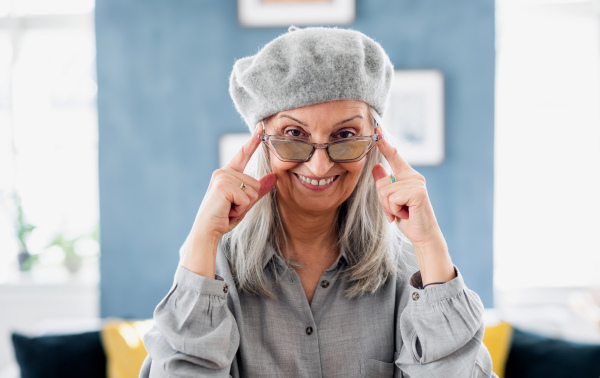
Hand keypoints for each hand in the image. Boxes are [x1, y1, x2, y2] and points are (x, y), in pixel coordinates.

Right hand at [192, 122, 276, 239]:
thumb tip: (274, 177)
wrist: (208, 231)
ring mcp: (222, 178)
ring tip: (229, 209)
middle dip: (248, 201)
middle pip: (254, 183)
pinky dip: (240, 209)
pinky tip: (227, 211)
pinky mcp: (223, 186)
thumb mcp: (245, 202)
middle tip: (232, 208)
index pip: (243, 155)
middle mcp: (223, 172)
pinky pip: (246, 198)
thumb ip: (258, 189)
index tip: (261, 126)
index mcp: (227, 174)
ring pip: (252, 191)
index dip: (253, 141)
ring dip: (244, 206)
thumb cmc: (224, 217)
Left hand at [371, 126, 454, 284]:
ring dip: (389, 207)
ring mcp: (417, 183)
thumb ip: (384, 184)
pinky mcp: (418, 193)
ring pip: (385, 191)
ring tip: (403, 212)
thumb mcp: (390, 200)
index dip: (384, 143)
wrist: (422, 235)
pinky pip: (392, 198)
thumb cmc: (408, 217)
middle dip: (383, 201)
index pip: (394, 156)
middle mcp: (413, 176)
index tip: (377, 129)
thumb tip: (376, 167)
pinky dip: (395, 210)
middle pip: (381, 183)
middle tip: (397, 210)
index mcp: (407, 175)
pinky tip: (407, 213)